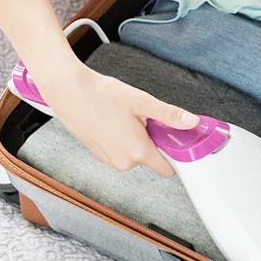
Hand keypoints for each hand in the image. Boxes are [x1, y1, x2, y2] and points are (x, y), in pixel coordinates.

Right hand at [38, 59, 198, 177]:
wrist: (68, 91)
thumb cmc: (102, 94)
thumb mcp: (142, 102)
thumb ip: (169, 115)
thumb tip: (192, 122)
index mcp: (137, 152)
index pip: (167, 170)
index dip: (176, 156)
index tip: (177, 141)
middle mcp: (123, 162)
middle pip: (151, 159)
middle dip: (153, 141)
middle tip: (144, 119)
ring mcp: (109, 160)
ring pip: (135, 154)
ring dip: (136, 140)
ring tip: (125, 118)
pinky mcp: (98, 154)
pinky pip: (120, 151)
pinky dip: (122, 140)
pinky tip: (114, 122)